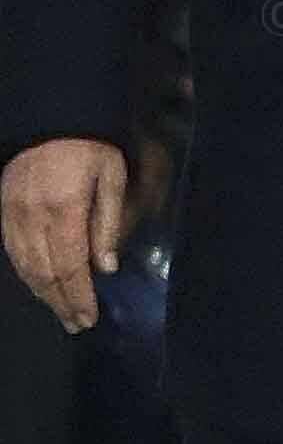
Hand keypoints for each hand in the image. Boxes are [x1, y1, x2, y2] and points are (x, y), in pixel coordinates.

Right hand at [1, 135, 123, 334]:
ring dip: (42, 294)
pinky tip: (38, 286)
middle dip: (61, 302)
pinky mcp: (3, 211)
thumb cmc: (90, 148)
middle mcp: (32, 218)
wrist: (48, 118)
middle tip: (76, 324)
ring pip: (25, 266)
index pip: (69, 267)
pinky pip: (12, 251)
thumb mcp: (112, 179)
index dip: (78, 296)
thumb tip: (105, 268)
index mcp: (63, 210)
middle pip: (44, 273)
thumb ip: (107, 224)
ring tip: (61, 313)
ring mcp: (13, 215)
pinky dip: (26, 274)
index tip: (89, 317)